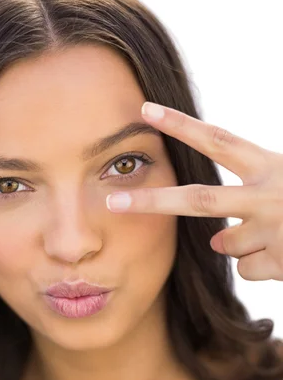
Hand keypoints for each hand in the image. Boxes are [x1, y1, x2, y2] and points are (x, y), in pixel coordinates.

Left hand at [106, 102, 282, 280]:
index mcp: (270, 166)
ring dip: (238, 243)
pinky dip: (260, 265)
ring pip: (223, 244)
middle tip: (113, 202)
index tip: (147, 111)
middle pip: (197, 200)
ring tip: (276, 235)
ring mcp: (273, 229)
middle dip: (152, 202)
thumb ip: (251, 196)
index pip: (218, 141)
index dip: (181, 125)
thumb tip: (213, 240)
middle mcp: (267, 195)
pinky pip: (247, 269)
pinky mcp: (280, 262)